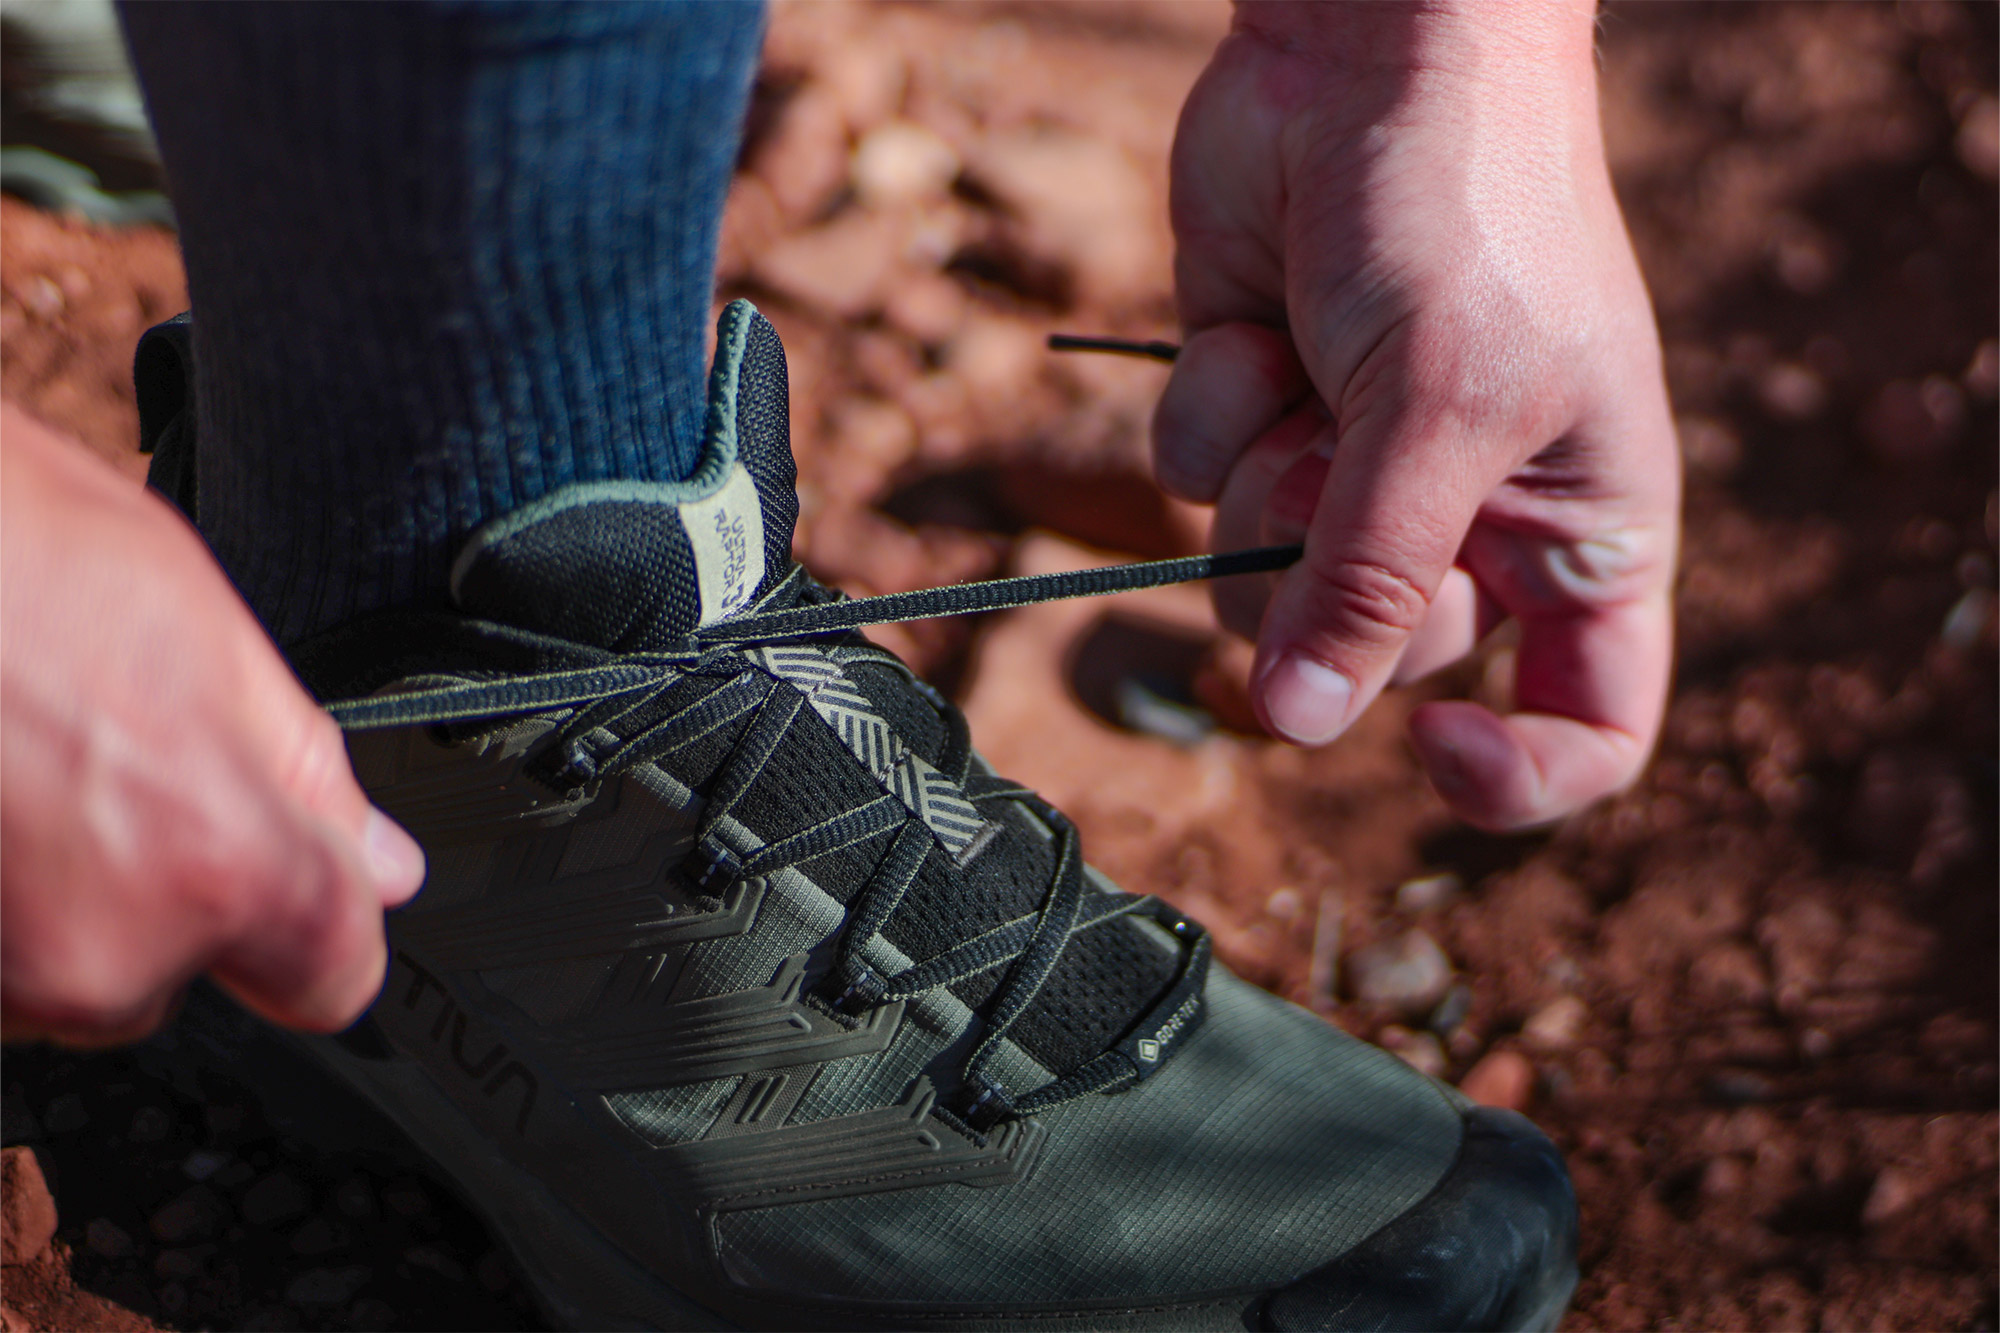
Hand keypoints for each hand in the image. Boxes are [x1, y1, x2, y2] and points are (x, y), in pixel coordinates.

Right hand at [1, 404, 422, 1043]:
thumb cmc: (0, 544)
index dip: (314, 915)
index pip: (332, 974)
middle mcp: (97, 958)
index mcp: (218, 865)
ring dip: (41, 892)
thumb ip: (304, 772)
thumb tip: (377, 862)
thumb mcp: (202, 623)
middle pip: (175, 970)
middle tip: (88, 754)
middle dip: (155, 882)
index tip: (289, 868)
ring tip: (3, 759)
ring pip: (57, 970)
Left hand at [1156, 0, 1678, 830]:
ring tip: (1305, 375)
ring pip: (1258, 587)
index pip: (1591, 720)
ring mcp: (1353, 467)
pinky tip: (1253, 325)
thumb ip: (1369, 581)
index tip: (1436, 752)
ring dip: (1258, 490)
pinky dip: (1210, 412)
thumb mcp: (1441, 408)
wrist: (1367, 50)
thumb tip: (1300, 726)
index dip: (1525, 773)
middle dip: (1329, 584)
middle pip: (1378, 661)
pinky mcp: (1255, 410)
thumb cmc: (1465, 212)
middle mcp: (1468, 517)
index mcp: (1580, 531)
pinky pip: (1194, 487)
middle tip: (1338, 468)